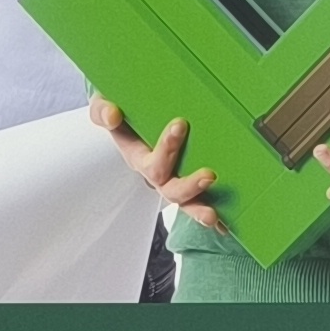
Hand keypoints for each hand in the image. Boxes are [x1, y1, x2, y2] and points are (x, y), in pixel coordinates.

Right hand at [90, 98, 220, 228]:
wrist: (130, 116)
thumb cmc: (121, 113)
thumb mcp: (105, 107)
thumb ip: (103, 111)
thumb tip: (113, 115)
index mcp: (139, 158)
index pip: (151, 163)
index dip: (165, 149)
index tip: (180, 124)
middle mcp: (157, 175)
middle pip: (171, 190)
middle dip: (189, 186)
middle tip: (209, 175)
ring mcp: (174, 181)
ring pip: (186, 202)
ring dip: (199, 210)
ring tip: (213, 215)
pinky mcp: (190, 183)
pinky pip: (201, 201)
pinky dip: (215, 215)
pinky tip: (226, 223)